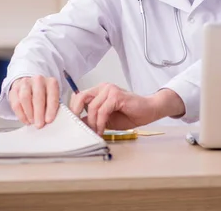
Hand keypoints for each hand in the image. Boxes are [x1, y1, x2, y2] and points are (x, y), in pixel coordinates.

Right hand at [9, 75, 59, 127]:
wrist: (32, 86)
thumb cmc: (44, 95)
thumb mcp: (52, 99)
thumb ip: (52, 108)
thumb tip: (49, 120)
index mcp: (51, 82)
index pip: (52, 95)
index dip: (50, 109)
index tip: (48, 120)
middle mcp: (38, 80)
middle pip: (37, 96)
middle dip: (38, 113)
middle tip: (39, 124)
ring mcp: (25, 83)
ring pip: (24, 98)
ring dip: (29, 113)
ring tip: (32, 121)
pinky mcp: (15, 89)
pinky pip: (16, 103)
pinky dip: (21, 114)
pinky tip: (26, 119)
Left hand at [69, 83, 184, 134]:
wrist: (149, 110)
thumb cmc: (129, 114)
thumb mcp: (106, 119)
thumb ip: (93, 119)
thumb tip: (78, 125)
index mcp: (99, 91)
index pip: (78, 97)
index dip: (73, 110)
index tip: (71, 124)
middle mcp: (103, 88)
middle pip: (80, 97)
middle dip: (76, 113)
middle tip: (77, 128)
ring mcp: (110, 90)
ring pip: (92, 107)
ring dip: (92, 123)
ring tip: (95, 133)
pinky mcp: (117, 95)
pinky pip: (102, 110)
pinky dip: (100, 123)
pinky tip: (102, 131)